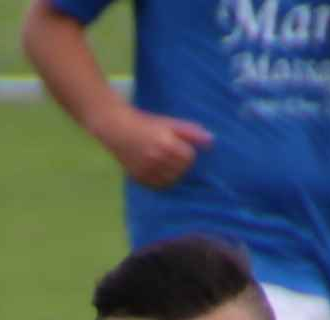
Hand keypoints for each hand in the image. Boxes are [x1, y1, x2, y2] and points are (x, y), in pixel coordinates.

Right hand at [99, 109, 213, 188]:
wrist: (117, 128)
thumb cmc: (146, 123)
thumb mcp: (169, 123)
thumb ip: (190, 132)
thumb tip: (212, 141)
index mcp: (166, 143)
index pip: (189, 157)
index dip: (186, 151)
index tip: (178, 145)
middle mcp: (157, 158)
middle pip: (182, 170)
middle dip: (180, 162)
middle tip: (169, 152)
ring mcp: (147, 170)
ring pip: (171, 180)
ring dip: (172, 172)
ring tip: (164, 161)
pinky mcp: (139, 178)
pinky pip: (158, 185)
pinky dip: (161, 180)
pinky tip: (156, 169)